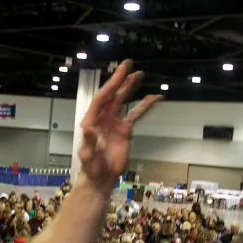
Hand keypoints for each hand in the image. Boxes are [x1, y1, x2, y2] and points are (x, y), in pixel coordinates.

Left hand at [77, 60, 162, 183]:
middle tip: (128, 65)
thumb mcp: (88, 156)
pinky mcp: (124, 130)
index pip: (101, 99)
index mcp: (92, 121)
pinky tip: (154, 98)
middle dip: (119, 80)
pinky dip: (144, 106)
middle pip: (112, 95)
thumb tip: (88, 129)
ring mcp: (114, 122)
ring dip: (130, 88)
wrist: (101, 178)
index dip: (110, 86)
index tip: (120, 75)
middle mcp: (102, 118)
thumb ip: (89, 142)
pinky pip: (135, 114)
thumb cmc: (92, 168)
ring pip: (123, 101)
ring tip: (139, 74)